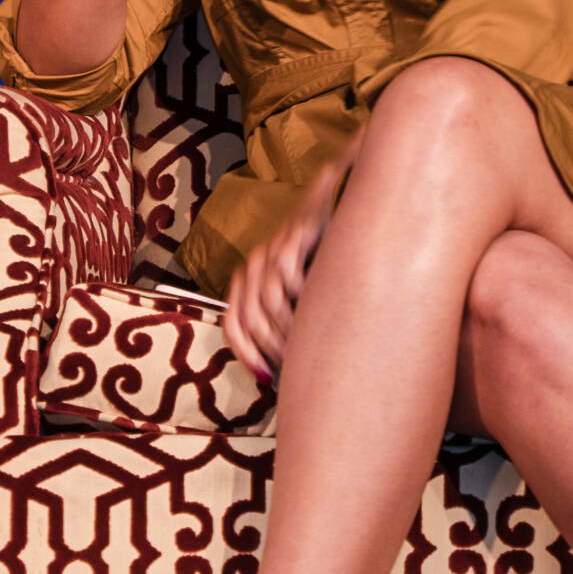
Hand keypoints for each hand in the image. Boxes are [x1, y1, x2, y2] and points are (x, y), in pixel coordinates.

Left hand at [223, 172, 341, 383]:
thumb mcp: (302, 286)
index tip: (263, 374)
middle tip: (292, 362)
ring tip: (305, 342)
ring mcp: (274, 248)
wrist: (339, 199)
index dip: (244, 351)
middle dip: (269, 345)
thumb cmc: (324, 254)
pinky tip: (317, 305)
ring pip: (268, 299)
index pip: (233, 322)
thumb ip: (291, 317)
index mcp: (249, 278)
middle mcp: (256, 263)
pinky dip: (300, 293)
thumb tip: (289, 365)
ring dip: (286, 326)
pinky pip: (288, 272)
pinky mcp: (295, 233)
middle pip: (249, 315)